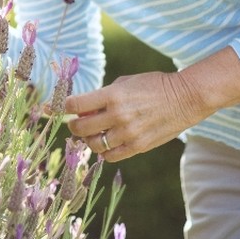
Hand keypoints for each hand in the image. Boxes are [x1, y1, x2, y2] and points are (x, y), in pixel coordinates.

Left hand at [64, 71, 208, 161]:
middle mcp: (118, 115)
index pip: (75, 105)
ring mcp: (128, 133)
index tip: (54, 109)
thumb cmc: (152, 85)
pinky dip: (104, 151)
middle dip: (73, 126)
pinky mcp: (138, 146)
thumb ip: (102, 96)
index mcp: (112, 95)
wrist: (185, 98)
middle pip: (80, 128)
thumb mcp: (124, 83)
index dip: (61, 107)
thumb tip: (82, 111)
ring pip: (93, 144)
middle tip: (75, 124)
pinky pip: (110, 156)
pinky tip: (107, 143)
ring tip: (94, 133)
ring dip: (89, 139)